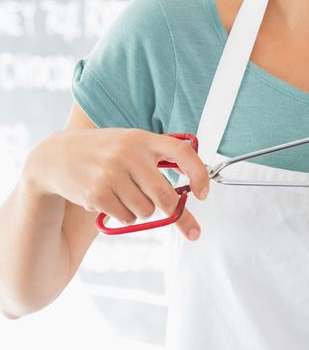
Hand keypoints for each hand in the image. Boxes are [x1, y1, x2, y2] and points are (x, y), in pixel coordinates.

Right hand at [24, 128, 209, 240]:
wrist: (55, 156)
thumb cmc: (103, 151)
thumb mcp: (131, 142)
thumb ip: (159, 156)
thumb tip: (194, 182)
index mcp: (143, 138)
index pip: (183, 153)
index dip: (199, 175)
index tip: (203, 194)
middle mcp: (129, 154)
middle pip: (165, 195)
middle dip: (173, 210)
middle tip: (176, 216)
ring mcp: (112, 174)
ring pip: (146, 210)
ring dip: (141, 210)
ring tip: (125, 195)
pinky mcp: (97, 193)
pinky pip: (126, 218)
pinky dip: (124, 216)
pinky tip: (109, 200)